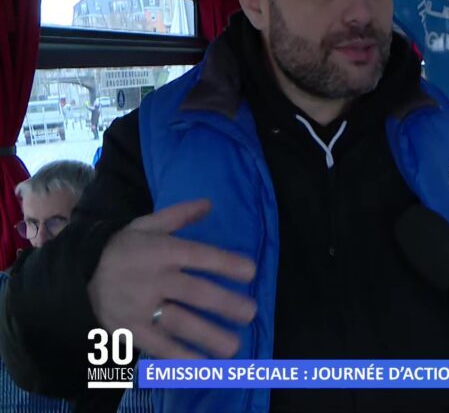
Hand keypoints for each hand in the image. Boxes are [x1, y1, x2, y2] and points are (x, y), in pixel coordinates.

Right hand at [87, 200, 256, 359]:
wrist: (76, 272)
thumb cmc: (122, 248)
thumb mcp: (147, 225)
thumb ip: (179, 216)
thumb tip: (209, 203)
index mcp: (160, 250)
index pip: (198, 256)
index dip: (226, 263)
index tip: (251, 272)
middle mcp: (152, 279)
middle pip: (194, 292)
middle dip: (225, 303)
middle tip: (251, 312)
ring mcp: (140, 307)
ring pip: (178, 322)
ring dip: (207, 336)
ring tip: (234, 347)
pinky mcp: (129, 330)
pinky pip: (157, 346)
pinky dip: (179, 358)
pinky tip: (202, 366)